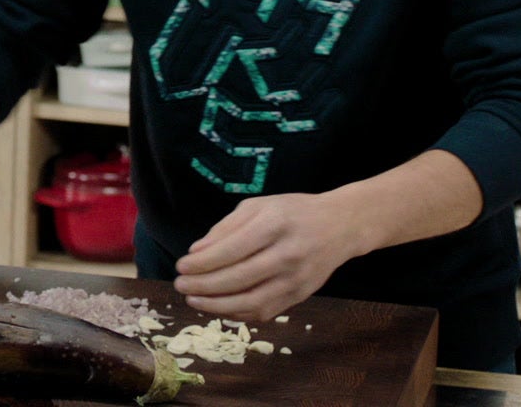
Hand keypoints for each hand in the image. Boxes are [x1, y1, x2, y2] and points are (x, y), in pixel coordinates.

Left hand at [171, 192, 368, 321]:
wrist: (340, 226)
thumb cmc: (293, 212)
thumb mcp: (258, 206)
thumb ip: (226, 228)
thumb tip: (196, 252)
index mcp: (274, 225)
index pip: (231, 250)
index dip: (202, 263)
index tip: (181, 266)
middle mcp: (287, 254)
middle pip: (238, 278)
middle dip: (203, 285)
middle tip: (180, 284)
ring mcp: (296, 279)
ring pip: (250, 302)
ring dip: (216, 305)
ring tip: (193, 299)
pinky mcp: (300, 296)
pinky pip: (263, 312)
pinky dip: (236, 313)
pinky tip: (217, 306)